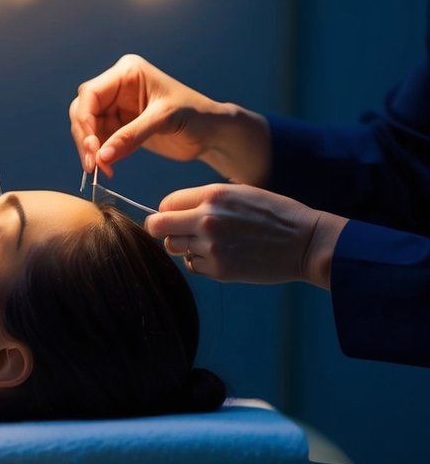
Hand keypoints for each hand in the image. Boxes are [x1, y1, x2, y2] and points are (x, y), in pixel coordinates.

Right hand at [69, 54, 271, 182]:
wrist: (213, 132)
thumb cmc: (196, 116)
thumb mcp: (164, 120)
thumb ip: (130, 136)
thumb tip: (100, 157)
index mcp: (127, 72)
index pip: (90, 94)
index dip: (85, 121)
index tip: (92, 147)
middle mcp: (117, 86)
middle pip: (83, 110)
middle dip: (85, 137)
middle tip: (92, 163)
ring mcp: (117, 106)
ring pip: (87, 127)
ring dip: (90, 149)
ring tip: (100, 169)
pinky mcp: (120, 125)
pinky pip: (99, 139)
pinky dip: (99, 154)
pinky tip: (107, 167)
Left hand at [144, 183, 347, 287]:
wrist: (306, 242)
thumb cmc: (273, 214)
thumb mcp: (238, 193)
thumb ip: (204, 200)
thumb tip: (171, 211)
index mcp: (212, 196)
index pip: (165, 204)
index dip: (169, 211)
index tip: (178, 216)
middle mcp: (206, 220)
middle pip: (157, 227)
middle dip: (162, 230)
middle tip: (176, 233)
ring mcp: (211, 247)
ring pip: (174, 248)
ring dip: (185, 247)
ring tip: (210, 243)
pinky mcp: (220, 270)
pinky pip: (192, 266)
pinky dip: (200, 263)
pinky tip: (222, 256)